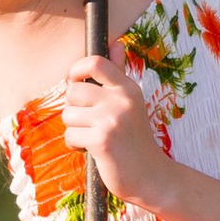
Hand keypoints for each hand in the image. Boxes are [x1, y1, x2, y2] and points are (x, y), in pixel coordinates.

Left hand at [60, 54, 170, 204]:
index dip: (76, 70)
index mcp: (128, 88)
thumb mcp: (132, 102)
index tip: (76, 84)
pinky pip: (70, 135)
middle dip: (73, 109)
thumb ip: (119, 74)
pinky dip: (75, 145)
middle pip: (73, 90)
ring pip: (68, 115)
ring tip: (92, 137)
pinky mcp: (102, 140)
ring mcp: (112, 120)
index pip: (95, 62)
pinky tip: (91, 150)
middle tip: (87, 121)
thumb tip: (115, 44)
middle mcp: (121, 100)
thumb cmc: (135, 139)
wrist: (151, 176)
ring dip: (74, 129)